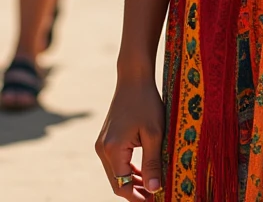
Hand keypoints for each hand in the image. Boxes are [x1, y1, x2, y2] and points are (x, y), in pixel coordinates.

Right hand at [96, 77, 164, 198]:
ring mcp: (102, 143)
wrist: (134, 77)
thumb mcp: (155, 133)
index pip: (122, 185)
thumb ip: (153, 163)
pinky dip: (128, 170)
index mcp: (113, 149)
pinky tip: (142, 173)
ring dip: (131, 182)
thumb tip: (154, 189)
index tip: (155, 200)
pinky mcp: (106, 138)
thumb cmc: (147, 102)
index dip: (138, 197)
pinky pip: (115, 162)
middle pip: (117, 182)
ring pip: (116, 173)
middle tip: (155, 196)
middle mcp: (102, 149)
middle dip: (135, 192)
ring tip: (151, 188)